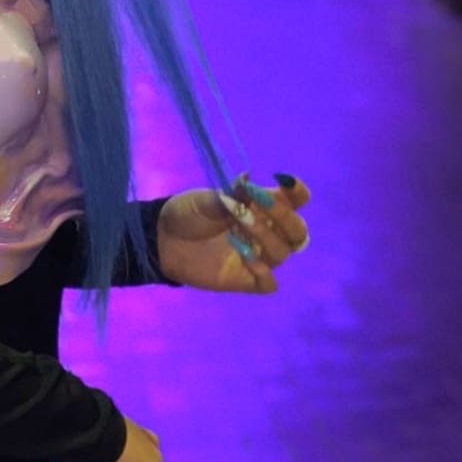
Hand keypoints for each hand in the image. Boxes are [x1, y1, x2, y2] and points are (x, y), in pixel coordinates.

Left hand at [155, 173, 311, 293]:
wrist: (164, 239)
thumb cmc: (190, 213)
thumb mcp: (207, 200)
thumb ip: (231, 195)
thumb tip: (247, 177)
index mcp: (263, 208)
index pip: (296, 201)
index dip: (297, 192)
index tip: (283, 181)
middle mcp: (267, 233)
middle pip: (297, 230)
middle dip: (283, 216)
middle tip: (256, 203)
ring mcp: (259, 258)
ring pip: (283, 253)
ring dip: (265, 236)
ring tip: (237, 224)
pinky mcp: (246, 280)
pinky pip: (269, 283)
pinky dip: (262, 270)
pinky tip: (243, 255)